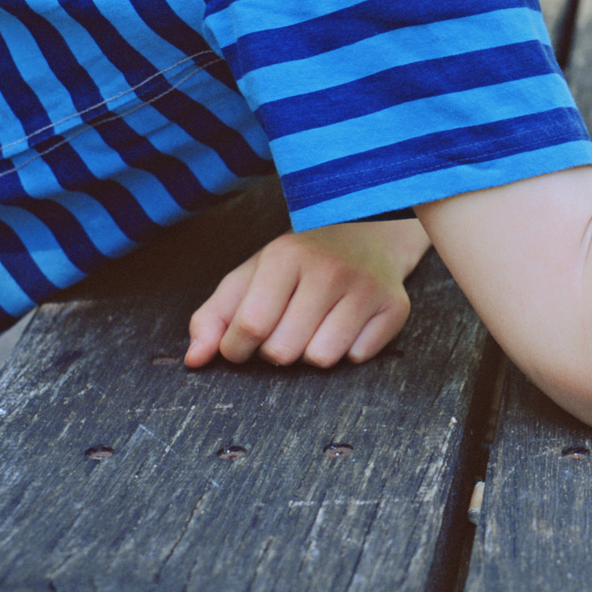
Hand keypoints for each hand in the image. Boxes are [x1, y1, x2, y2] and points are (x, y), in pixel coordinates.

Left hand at [185, 219, 430, 367]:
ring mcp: (367, 287)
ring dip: (311, 352)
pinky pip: (358, 357)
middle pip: (283, 351)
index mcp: (287, 256)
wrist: (368, 232)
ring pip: (321, 359)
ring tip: (316, 326)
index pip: (248, 328)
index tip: (243, 340)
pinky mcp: (396, 306)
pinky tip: (348, 324)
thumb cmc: (299, 262)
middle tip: (287, 325)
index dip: (236, 347)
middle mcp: (330, 268)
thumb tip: (195, 360)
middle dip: (276, 349)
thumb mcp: (251, 276)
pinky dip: (349, 350)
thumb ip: (213, 316)